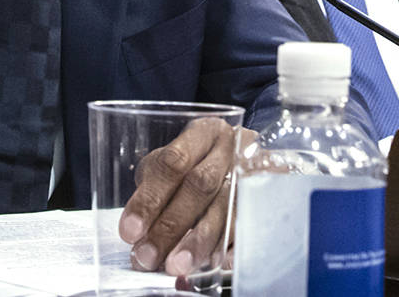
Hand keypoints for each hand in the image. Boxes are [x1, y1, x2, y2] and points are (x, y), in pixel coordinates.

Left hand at [117, 119, 253, 276]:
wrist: (244, 156)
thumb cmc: (197, 161)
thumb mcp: (171, 161)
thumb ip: (154, 187)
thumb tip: (136, 231)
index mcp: (203, 132)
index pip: (173, 162)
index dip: (150, 198)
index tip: (130, 230)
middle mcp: (232, 149)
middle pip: (200, 186)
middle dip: (171, 225)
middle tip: (148, 255)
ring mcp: (253, 173)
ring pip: (227, 208)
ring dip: (198, 241)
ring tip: (176, 265)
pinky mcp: (268, 198)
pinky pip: (250, 224)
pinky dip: (231, 246)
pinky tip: (214, 263)